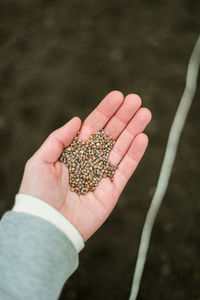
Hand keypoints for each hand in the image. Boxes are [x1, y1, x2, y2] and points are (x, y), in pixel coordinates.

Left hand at [19, 91, 150, 240]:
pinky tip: (142, 137)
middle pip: (110, 134)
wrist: (47, 224)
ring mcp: (102, 174)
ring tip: (145, 113)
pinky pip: (126, 169)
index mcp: (74, 152)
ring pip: (121, 148)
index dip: (105, 112)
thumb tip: (77, 120)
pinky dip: (135, 154)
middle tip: (137, 100)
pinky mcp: (112, 190)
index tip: (118, 96)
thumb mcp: (41, 160)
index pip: (93, 127)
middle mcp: (90, 160)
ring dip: (133, 130)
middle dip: (123, 117)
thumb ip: (58, 138)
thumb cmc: (38, 193)